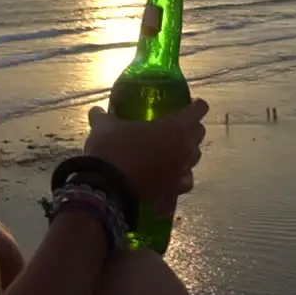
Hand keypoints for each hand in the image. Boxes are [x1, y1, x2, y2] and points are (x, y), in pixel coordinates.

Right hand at [83, 99, 208, 201]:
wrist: (106, 187)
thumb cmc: (111, 148)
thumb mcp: (104, 126)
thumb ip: (104, 116)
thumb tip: (96, 110)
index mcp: (174, 127)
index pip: (198, 110)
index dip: (196, 106)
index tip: (192, 104)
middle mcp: (184, 149)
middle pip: (199, 133)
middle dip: (192, 128)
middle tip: (179, 126)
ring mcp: (180, 171)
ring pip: (195, 158)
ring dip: (188, 153)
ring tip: (175, 151)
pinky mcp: (172, 190)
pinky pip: (184, 183)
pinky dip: (180, 179)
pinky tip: (172, 179)